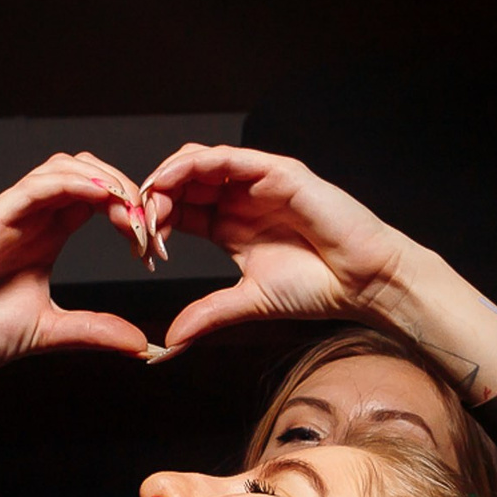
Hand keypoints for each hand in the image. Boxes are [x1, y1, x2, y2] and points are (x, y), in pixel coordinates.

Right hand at [0, 153, 155, 406]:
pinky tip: (101, 196)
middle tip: (149, 226)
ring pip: (64, 168)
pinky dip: (72, 183)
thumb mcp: (53, 332)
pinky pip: (36, 186)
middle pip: (86, 172)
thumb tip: (141, 344)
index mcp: (45, 235)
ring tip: (131, 211)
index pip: (96, 198)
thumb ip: (96, 331)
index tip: (151, 246)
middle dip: (125, 189)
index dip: (129, 211)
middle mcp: (29, 218)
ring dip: (105, 182)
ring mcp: (9, 215)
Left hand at [137, 144, 496, 401]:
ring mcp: (259, 181)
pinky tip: (172, 182)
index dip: (154, 222)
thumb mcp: (249, 301)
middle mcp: (241, 198)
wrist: (363, 281)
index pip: (181, 209)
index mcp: (231, 225)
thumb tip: (171, 340)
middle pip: (183, 182)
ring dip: (167, 178)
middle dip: (152, 198)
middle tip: (133, 224)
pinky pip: (227, 157)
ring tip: (147, 203)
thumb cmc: (317, 288)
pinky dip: (194, 165)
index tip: (138, 248)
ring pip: (199, 162)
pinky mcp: (277, 171)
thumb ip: (209, 314)